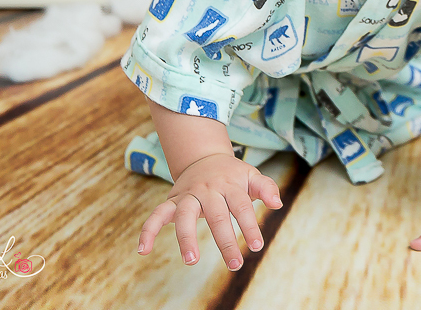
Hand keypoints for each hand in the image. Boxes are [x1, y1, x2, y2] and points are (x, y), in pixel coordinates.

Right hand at [136, 153, 281, 270]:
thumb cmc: (232, 174)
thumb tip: (278, 203)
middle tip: (235, 264)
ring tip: (191, 261)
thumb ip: (266, 187)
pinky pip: (156, 214)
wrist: (205, 157)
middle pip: (216, 215)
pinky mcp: (172, 200)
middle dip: (225, 241)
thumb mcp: (251, 175)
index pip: (241, 207)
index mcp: (229, 185)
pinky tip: (143, 250)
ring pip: (184, 215)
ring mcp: (188, 195)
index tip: (256, 246)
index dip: (249, 226)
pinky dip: (148, 230)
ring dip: (186, 237)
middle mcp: (208, 190)